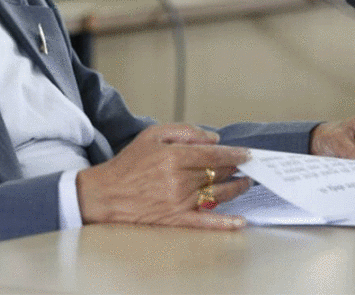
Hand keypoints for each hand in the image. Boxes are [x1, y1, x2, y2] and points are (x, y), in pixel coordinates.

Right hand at [76, 124, 252, 229]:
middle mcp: (179, 180)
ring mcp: (179, 201)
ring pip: (217, 194)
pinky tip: (240, 221)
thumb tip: (214, 139)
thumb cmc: (129, 163)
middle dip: (235, 169)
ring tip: (246, 183)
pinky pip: (206, 222)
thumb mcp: (152, 135)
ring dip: (236, 189)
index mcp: (174, 157)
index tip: (247, 154)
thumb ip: (185, 131)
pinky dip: (226, 223)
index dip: (235, 154)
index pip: (214, 155)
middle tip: (247, 166)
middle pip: (218, 173)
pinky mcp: (176, 219)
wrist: (107, 193)